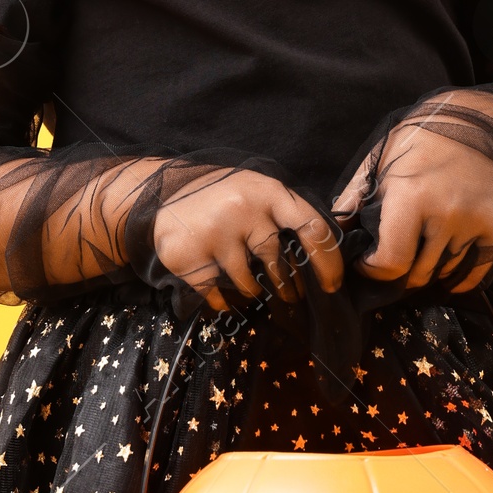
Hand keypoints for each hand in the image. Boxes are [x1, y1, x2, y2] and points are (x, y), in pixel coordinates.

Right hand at [150, 170, 343, 310]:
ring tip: (249, 284)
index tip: (331, 285)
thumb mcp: (256, 191)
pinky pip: (217, 294)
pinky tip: (222, 296)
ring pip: (250, 283)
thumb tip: (326, 254)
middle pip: (279, 261)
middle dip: (288, 285)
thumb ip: (286, 213)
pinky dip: (223, 301)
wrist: (161, 194)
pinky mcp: (190, 257)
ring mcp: (215, 233)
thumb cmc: (222, 197)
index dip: (328, 260)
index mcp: (268, 191)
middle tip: (291, 296)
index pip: (313, 227)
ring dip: (253, 289)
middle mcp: (244, 208)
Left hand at [333, 117, 492, 292]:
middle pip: (418, 274)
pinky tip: (444, 269)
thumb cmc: (420, 141)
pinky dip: (457, 278)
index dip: (373, 270)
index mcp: (411, 196)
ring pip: (444, 273)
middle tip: (394, 257)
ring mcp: (474, 222)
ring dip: (428, 271)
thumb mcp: (382, 159)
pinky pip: (474, 273)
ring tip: (419, 252)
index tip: (368, 262)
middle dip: (399, 273)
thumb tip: (334, 231)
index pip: (391, 262)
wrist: (475, 124)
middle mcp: (445, 213)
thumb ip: (355, 196)